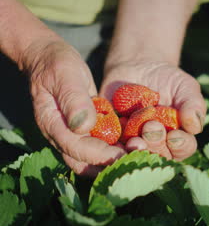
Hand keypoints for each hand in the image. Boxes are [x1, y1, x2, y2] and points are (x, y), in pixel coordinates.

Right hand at [22, 40, 124, 175]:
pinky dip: (117, 150)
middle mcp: (63, 136)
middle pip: (85, 163)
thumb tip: (83, 126)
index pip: (76, 149)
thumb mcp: (66, 76)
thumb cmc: (57, 65)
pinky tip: (137, 146)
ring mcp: (74, 135)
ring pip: (94, 160)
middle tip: (136, 159)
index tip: (123, 156)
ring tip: (140, 156)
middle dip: (110, 165)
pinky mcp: (86, 131)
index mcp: (53, 125)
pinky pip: (102, 147)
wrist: (51, 59)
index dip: (100, 155)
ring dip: (115, 161)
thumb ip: (74, 100)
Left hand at [100, 60, 205, 160]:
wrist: (138, 68)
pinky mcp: (113, 138)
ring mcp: (134, 143)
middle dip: (156, 145)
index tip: (174, 135)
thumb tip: (195, 126)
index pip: (184, 148)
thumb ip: (193, 104)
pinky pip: (111, 146)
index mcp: (179, 137)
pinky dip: (111, 144)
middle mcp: (158, 145)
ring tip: (133, 139)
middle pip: (159, 156)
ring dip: (134, 150)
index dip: (181, 146)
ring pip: (135, 156)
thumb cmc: (168, 79)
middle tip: (151, 126)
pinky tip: (115, 134)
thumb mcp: (185, 86)